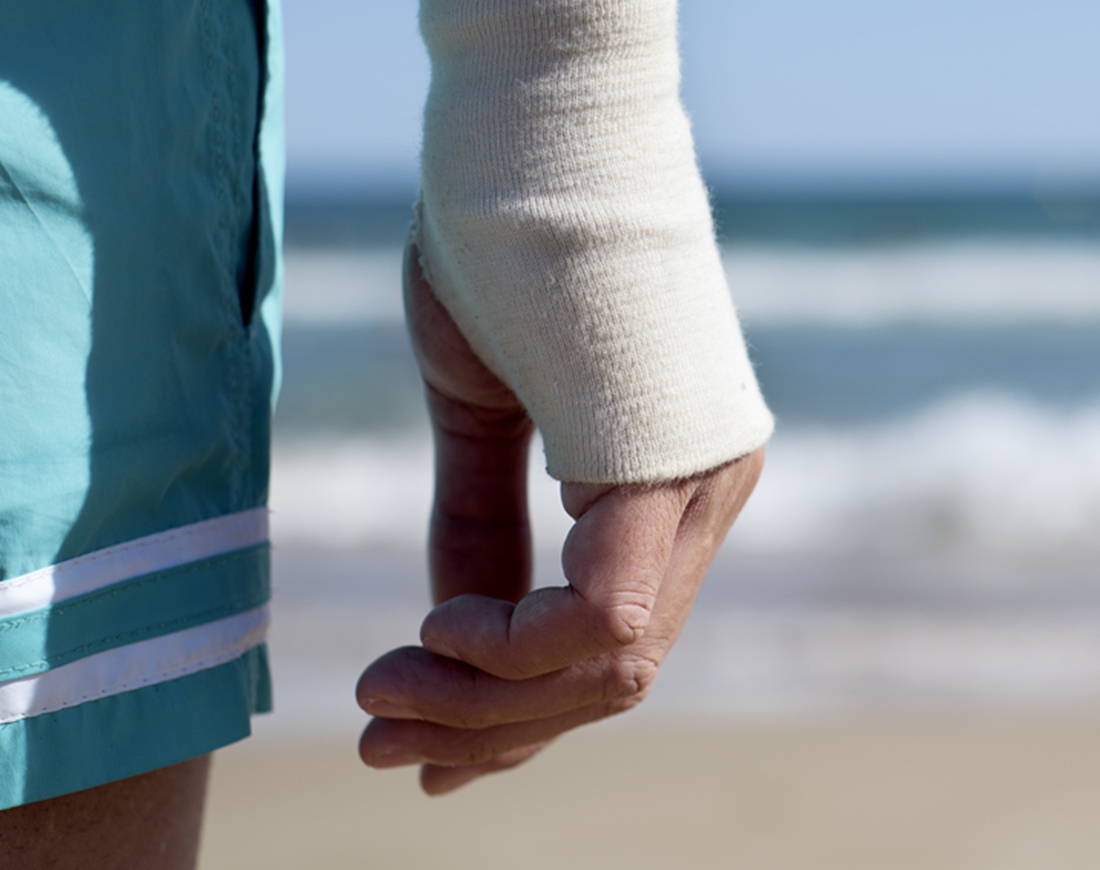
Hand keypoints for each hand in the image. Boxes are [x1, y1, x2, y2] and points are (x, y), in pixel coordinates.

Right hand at [356, 244, 764, 794]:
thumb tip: (457, 629)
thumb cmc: (503, 251)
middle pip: (611, 674)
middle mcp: (703, 497)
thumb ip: (481, 522)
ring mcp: (702, 485)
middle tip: (380, 738)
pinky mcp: (679, 464)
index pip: (606, 645)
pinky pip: (609, 612)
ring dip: (487, 706)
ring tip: (379, 704)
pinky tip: (435, 631)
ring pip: (612, 664)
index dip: (510, 711)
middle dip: (490, 727)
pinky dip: (516, 651)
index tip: (409, 725)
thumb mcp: (479, 408)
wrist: (526, 132)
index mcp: (665, 486)